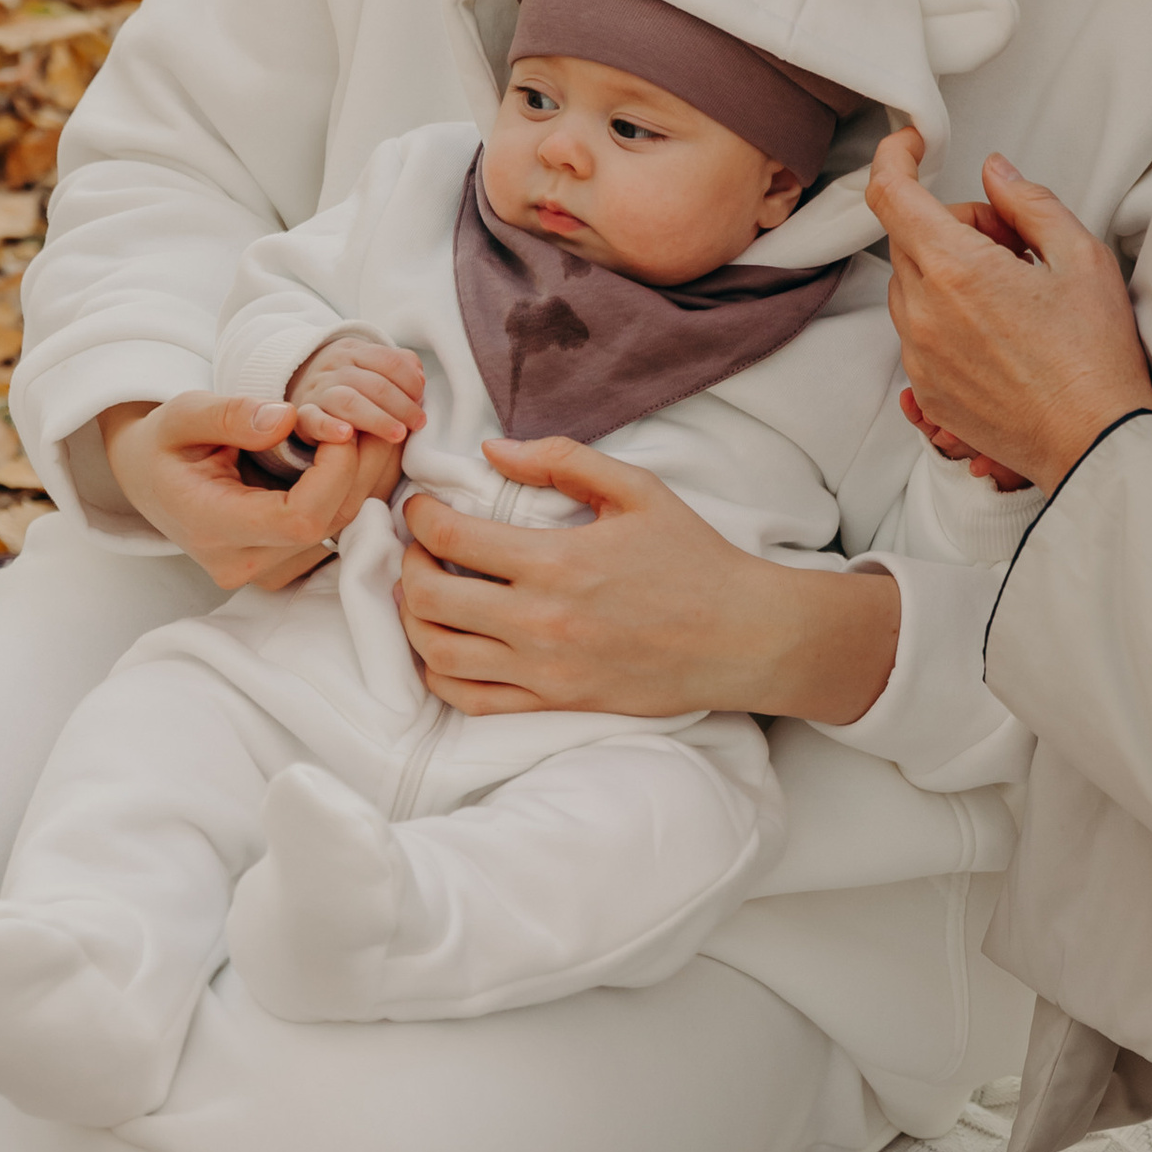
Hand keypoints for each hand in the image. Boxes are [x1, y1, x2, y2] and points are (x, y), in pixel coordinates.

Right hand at [98, 394, 392, 591]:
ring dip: (363, 478)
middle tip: (359, 418)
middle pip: (330, 523)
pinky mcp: (284, 564)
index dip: (334, 471)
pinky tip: (349, 457)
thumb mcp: (183, 413)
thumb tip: (287, 419)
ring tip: (360, 431)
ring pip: (343, 528)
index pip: (299, 518)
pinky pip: (337, 532)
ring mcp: (265, 570)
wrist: (148, 478)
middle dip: (357, 466)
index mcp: (212, 528)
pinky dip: (352, 491)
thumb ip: (231, 415)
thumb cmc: (165, 444)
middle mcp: (242, 562)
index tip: (338, 426)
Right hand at [289, 336, 426, 448]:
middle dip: (402, 405)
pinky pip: (313, 419)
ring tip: (397, 434)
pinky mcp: (302, 415)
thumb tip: (420, 376)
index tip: (421, 399)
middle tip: (418, 423)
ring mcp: (317, 391)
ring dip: (378, 419)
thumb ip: (397, 364)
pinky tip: (346, 435)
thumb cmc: (345, 378)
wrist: (294, 382)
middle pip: (374, 384)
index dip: (410, 381)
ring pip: (349, 401)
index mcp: (354, 351)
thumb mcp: (368, 362)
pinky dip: (330, 427)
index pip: (388, 361)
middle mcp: (335, 368)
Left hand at [394, 433, 900, 724]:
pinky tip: (446, 646)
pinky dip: (441, 675)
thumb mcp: (636, 490)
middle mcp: (540, 621)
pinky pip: (472, 700)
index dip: (420, 515)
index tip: (422, 505)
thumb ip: (562, 459)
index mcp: (556, 561)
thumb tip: (495, 449)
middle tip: (419, 546)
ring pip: (439, 654)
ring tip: (427, 592)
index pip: (451, 537)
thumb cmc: (694, 558)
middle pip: (429, 597)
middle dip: (409, 564)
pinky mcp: (555, 702)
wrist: (743, 637)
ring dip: (415, 619)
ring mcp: (545, 670)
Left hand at [867, 128, 1151, 493]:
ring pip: (913, 284)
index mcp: (957, 270)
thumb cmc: (1097, 357)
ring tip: (1012, 295)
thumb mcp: (1082, 257)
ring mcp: (919, 356)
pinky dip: (948, 318)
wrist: (1096, 443)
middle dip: (955, 224)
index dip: (894, 157)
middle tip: (1014, 244)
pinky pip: (919, 332)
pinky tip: (1001, 335)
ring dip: (949, 272)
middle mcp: (924, 313)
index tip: (911, 145)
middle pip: (910, 236)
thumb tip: (995, 172)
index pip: (890, 193)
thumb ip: (1029, 203)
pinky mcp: (926, 390)